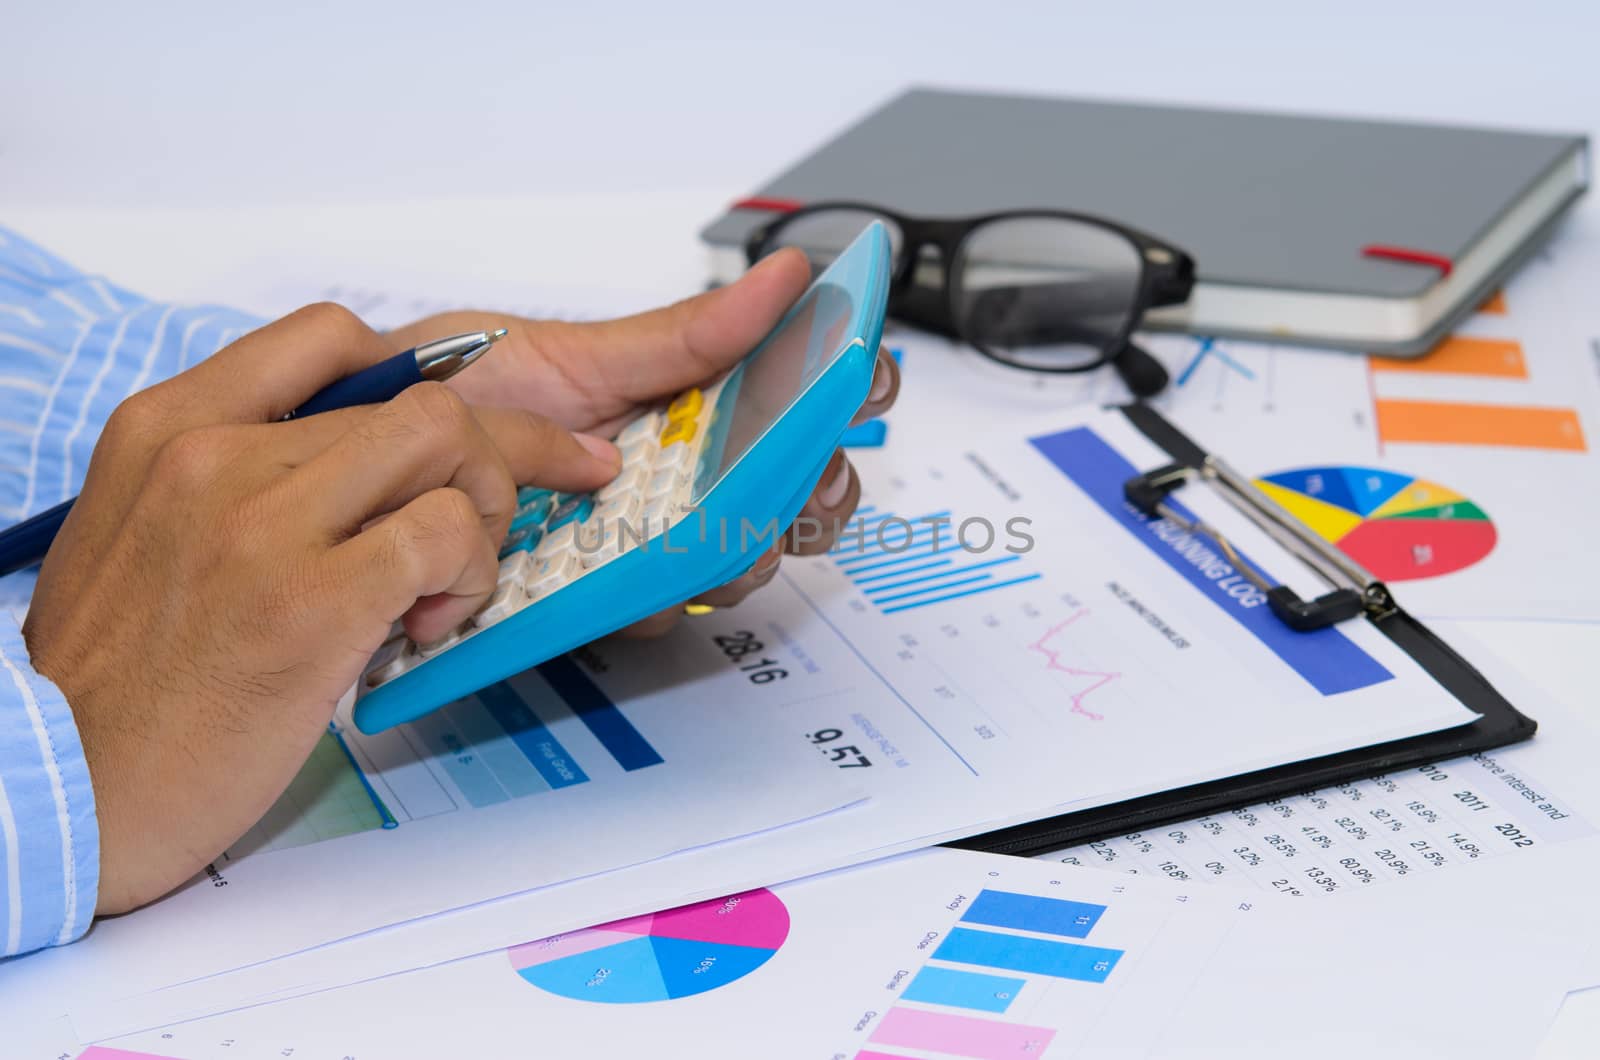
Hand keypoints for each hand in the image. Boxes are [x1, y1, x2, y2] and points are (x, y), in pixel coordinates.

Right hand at [23, 305, 618, 913]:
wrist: (60, 794)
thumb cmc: (114, 684)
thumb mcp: (136, 539)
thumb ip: (227, 483)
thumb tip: (338, 464)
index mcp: (166, 429)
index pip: (330, 337)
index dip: (422, 378)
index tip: (451, 440)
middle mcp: (214, 455)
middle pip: (420, 398)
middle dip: (495, 457)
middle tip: (493, 523)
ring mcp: (264, 523)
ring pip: (449, 441)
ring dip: (487, 509)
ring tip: (454, 580)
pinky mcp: (314, 600)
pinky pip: (446, 534)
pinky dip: (469, 575)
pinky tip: (429, 625)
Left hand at [385, 249, 901, 633]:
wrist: (364, 458)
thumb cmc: (459, 392)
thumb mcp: (570, 355)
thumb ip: (685, 336)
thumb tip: (787, 275)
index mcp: (692, 397)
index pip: (807, 393)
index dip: (853, 386)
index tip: (864, 377)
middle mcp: (685, 468)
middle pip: (800, 487)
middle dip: (817, 486)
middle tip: (794, 477)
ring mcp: (649, 534)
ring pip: (746, 556)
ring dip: (744, 548)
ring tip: (700, 528)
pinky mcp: (603, 594)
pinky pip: (663, 609)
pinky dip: (659, 597)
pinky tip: (631, 576)